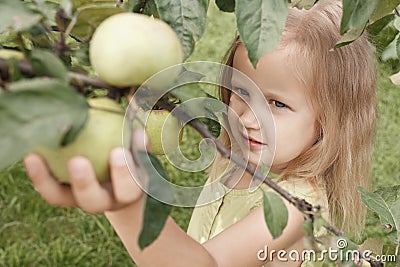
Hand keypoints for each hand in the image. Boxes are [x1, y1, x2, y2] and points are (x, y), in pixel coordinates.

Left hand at [23, 130, 147, 213]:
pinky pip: (47, 188)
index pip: (129, 189)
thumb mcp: (140, 150)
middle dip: (85, 183)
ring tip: (35, 157)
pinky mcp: (61, 195)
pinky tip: (31, 153)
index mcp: (128, 193)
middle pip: (93, 202)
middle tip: (77, 161)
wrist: (117, 176)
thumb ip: (138, 141)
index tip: (118, 150)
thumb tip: (135, 123)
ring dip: (46, 180)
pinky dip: (38, 173)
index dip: (125, 174)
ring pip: (61, 198)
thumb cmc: (132, 155)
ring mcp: (79, 200)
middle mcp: (103, 201)